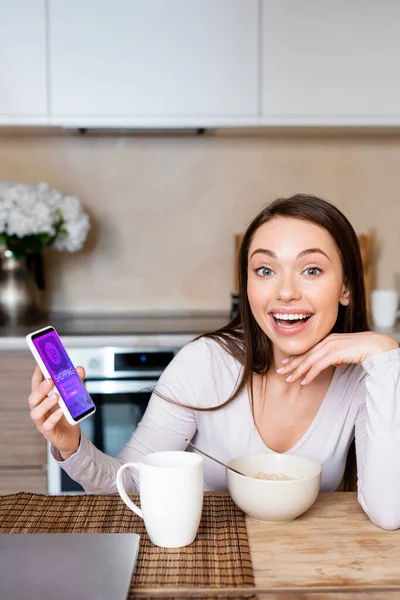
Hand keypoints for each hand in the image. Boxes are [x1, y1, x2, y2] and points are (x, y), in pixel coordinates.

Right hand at [28, 365, 83, 458]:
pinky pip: (47, 425)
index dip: (37, 374)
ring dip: (45, 403)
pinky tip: (61, 412)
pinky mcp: (49, 432)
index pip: (36, 384)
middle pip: (32, 398)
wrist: (72, 437)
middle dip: (40, 389)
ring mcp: (42, 421)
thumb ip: (76, 383)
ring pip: (36, 412)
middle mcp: (39, 409)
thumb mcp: (73, 396)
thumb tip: (79, 369)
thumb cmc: (68, 415)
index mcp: (43, 398)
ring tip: (56, 396)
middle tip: (50, 380)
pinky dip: (53, 418)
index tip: (41, 364)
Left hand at [276, 332, 398, 384]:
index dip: (296, 357)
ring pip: (309, 361)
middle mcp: (326, 341)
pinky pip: (319, 365)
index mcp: (328, 339)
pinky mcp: (335, 353)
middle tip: (281, 372)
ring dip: (298, 371)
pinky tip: (305, 381)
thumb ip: (338, 356)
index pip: (308, 349)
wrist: (374, 345)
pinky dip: (310, 374)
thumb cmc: (362, 349)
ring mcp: (330, 346)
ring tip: (289, 379)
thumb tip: (334, 363)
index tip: (286, 363)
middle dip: (292, 364)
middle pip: (305, 354)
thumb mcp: (346, 352)